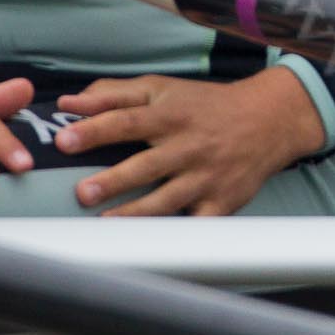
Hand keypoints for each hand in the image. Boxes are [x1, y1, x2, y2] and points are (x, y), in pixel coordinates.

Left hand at [54, 69, 324, 215]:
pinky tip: (154, 244)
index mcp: (171, 115)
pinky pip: (198, 222)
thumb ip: (113, 94)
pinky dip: (180, 234)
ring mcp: (206, 176)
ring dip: (137, 212)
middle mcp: (189, 145)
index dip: (95, 130)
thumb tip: (67, 103)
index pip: (128, 120)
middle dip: (115, 180)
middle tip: (83, 193)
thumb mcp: (162, 89)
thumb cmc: (204, 104)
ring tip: (105, 224)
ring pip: (169, 199)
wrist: (270, 119)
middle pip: (148, 164)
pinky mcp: (221, 201)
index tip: (64, 140)